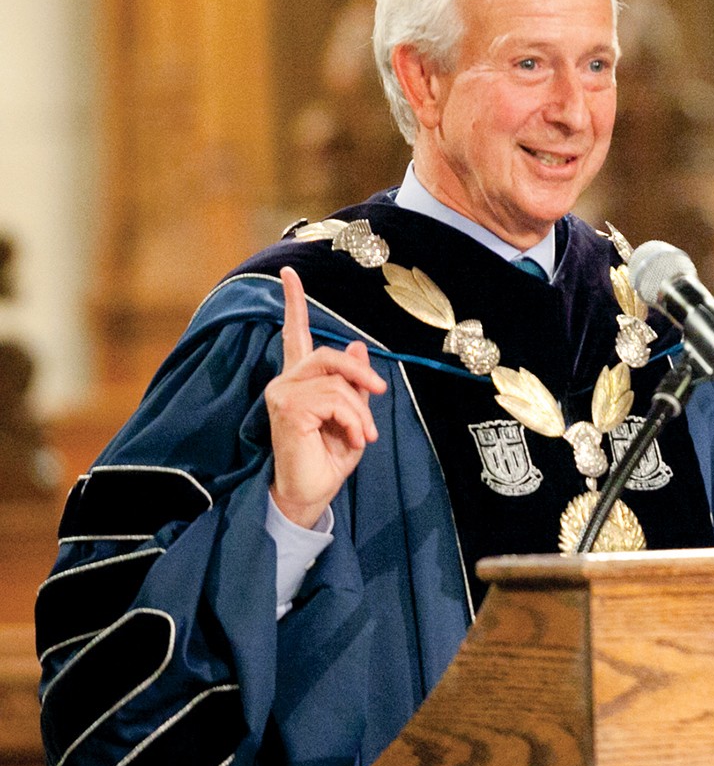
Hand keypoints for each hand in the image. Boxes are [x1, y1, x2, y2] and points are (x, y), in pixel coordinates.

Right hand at [265, 266, 386, 527]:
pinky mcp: (286, 408)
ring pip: (337, 381)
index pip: (294, 334)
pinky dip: (352, 418)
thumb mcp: (352, 417)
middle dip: (360, 374)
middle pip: (328, 353)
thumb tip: (357, 346)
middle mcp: (285, 382)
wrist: (311, 493)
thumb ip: (354, 384)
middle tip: (379, 395)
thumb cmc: (328, 458)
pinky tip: (352, 438)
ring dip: (359, 410)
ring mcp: (282, 394)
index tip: (289, 271)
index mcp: (301, 380)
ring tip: (362, 434)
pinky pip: (334, 398)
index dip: (294, 302)